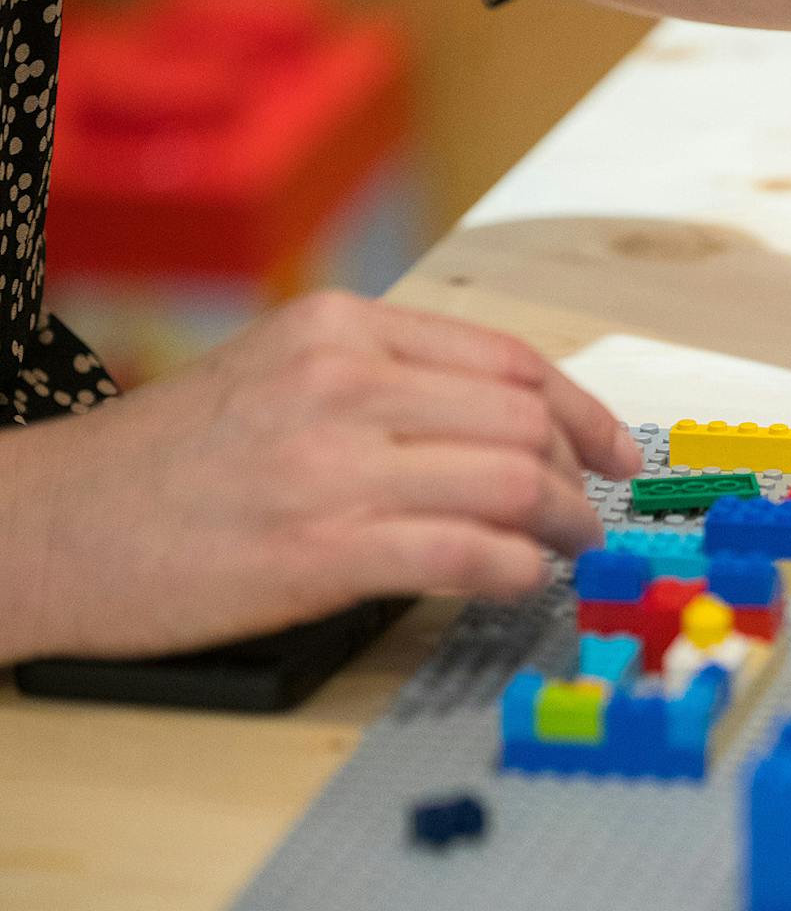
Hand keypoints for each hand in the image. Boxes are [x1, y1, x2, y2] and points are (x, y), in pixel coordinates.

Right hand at [0, 293, 641, 662]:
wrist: (46, 525)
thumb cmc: (166, 462)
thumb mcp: (276, 373)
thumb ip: (384, 381)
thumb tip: (507, 422)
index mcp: (338, 328)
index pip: (508, 360)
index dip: (583, 411)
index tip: (614, 451)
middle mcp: (342, 382)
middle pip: (523, 421)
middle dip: (581, 476)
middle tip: (593, 516)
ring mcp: (333, 466)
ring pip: (513, 483)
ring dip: (564, 526)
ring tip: (566, 551)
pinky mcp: (322, 549)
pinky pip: (470, 554)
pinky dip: (519, 571)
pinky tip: (521, 581)